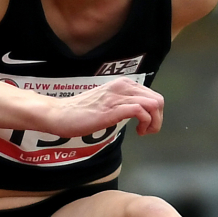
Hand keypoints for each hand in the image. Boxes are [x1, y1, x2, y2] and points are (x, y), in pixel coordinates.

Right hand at [40, 78, 163, 138]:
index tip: (144, 124)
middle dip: (158, 118)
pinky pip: (141, 111)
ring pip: (153, 104)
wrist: (59, 114)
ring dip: (154, 122)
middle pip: (157, 99)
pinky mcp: (113, 109)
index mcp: (122, 84)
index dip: (154, 113)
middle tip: (146, 130)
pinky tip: (137, 132)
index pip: (152, 95)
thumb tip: (135, 112)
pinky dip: (145, 123)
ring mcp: (118, 97)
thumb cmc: (79, 112)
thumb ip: (120, 103)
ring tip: (143, 132)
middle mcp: (123, 87)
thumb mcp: (106, 103)